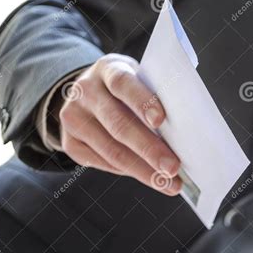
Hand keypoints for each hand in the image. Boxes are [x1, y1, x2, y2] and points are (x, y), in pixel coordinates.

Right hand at [58, 53, 181, 195]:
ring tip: (167, 183)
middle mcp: (85, 91)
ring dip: (143, 170)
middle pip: (118, 123)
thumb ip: (155, 96)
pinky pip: (102, 163)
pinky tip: (149, 177)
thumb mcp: (139, 79)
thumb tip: (183, 133)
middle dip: (149, 149)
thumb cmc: (128, 89)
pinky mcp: (69, 142)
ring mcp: (73, 117)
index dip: (141, 101)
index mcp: (107, 69)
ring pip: (111, 150)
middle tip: (172, 168)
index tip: (161, 120)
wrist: (88, 92)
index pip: (122, 83)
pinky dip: (129, 172)